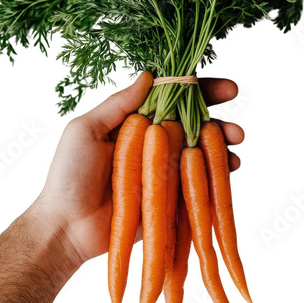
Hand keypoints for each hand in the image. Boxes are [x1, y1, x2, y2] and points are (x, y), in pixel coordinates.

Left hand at [34, 73, 244, 268]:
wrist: (67, 227)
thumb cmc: (69, 176)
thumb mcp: (85, 130)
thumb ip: (118, 104)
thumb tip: (149, 75)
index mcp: (135, 124)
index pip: (172, 100)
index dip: (199, 91)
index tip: (226, 88)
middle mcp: (153, 144)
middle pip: (193, 126)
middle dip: (219, 119)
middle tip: (235, 120)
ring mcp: (163, 171)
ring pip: (201, 152)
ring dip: (223, 144)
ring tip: (236, 140)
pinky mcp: (170, 197)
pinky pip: (199, 183)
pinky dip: (219, 173)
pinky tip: (231, 167)